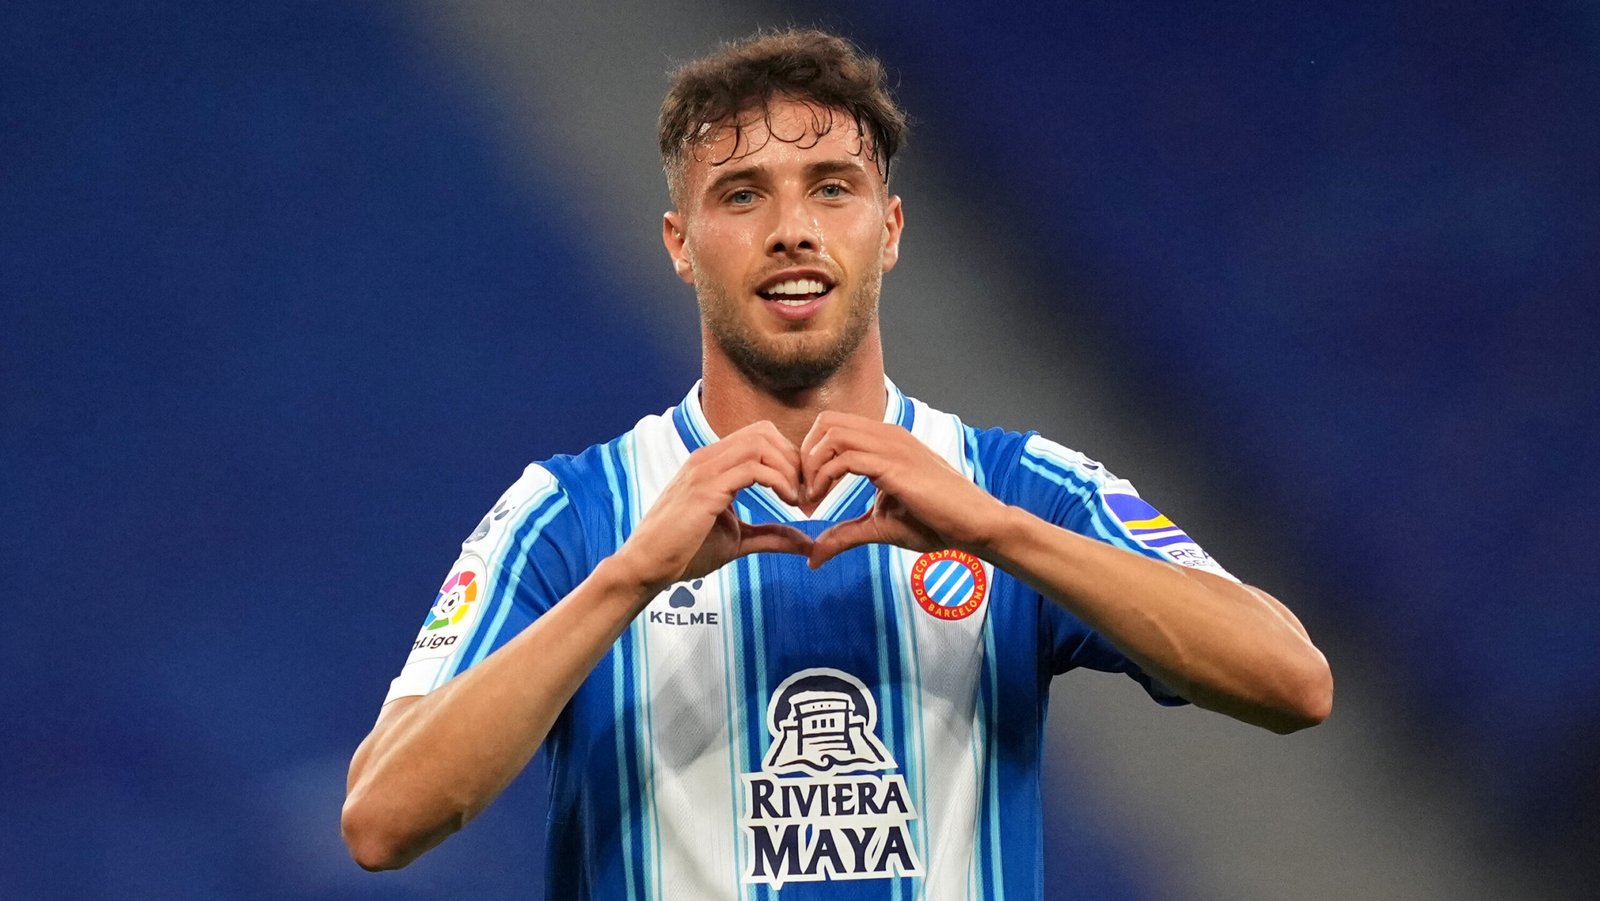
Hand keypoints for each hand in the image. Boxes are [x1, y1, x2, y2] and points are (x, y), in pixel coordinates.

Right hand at [612, 421, 812, 595]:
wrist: (647, 566)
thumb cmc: (685, 551)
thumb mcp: (738, 540)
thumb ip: (772, 535)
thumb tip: (807, 542)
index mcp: (713, 463)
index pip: (760, 436)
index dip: (788, 458)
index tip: (801, 491)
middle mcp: (708, 458)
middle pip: (764, 432)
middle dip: (793, 458)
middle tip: (803, 492)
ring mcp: (705, 469)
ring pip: (760, 443)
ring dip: (788, 469)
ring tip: (796, 499)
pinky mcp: (706, 488)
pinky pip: (752, 468)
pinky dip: (778, 481)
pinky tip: (787, 503)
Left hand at [800, 412, 1009, 566]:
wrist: (976, 525)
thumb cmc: (937, 523)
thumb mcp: (880, 527)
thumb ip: (845, 534)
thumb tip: (813, 556)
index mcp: (884, 441)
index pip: (832, 425)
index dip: (810, 454)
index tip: (807, 491)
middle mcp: (886, 435)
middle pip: (825, 421)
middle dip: (804, 455)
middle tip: (803, 492)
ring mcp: (892, 447)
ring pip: (831, 433)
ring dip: (810, 466)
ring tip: (810, 499)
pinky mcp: (895, 466)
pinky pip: (845, 457)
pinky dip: (823, 477)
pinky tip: (822, 502)